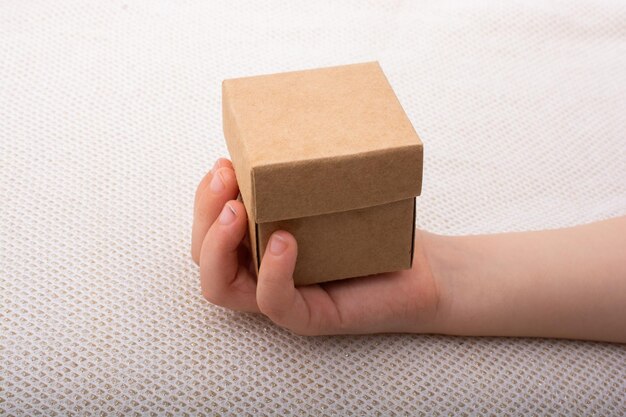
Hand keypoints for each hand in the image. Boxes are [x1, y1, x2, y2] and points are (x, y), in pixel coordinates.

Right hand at [192, 158, 444, 335]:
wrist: (425, 268)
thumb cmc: (375, 226)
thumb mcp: (330, 191)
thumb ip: (299, 171)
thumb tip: (281, 119)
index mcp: (258, 242)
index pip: (209, 227)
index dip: (205, 196)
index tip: (225, 161)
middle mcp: (260, 270)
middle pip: (202, 254)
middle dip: (204, 212)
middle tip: (226, 176)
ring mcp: (281, 296)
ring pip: (220, 286)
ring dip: (217, 245)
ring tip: (236, 211)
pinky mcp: (309, 316)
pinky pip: (273, 302)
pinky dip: (272, 271)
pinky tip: (285, 240)